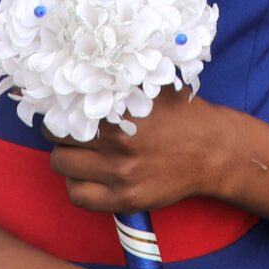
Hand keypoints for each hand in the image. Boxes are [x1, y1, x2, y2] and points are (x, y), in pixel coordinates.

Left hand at [49, 90, 238, 217]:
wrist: (211, 150)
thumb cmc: (178, 112)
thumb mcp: (149, 85)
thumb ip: (116, 80)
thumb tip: (77, 68)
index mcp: (118, 112)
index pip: (62, 112)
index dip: (56, 109)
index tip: (58, 109)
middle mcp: (116, 144)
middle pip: (58, 139)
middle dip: (60, 132)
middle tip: (69, 129)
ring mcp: (121, 175)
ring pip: (62, 167)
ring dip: (66, 158)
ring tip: (79, 152)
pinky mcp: (126, 200)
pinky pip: (79, 197)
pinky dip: (77, 186)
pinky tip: (88, 176)